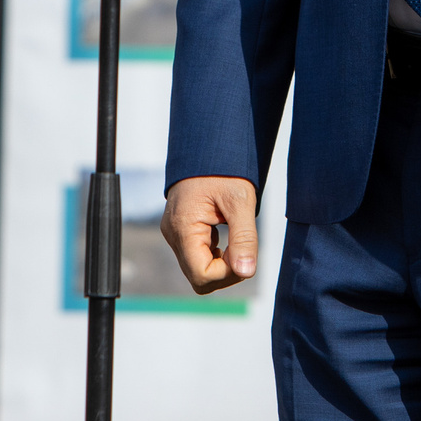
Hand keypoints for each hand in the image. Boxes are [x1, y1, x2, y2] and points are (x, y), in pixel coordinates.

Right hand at [161, 175, 259, 293]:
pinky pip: (197, 254)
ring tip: (236, 235)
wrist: (209, 144)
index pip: (201, 276)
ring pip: (198, 267)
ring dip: (222, 261)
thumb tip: (247, 272)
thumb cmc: (224, 168)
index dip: (227, 273)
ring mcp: (175, 233)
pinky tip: (226, 232)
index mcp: (183, 228)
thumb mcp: (240, 200)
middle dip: (226, 270)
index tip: (243, 252)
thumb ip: (244, 238)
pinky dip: (216, 252)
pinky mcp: (181, 229)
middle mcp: (173, 234)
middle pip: (199, 276)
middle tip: (243, 246)